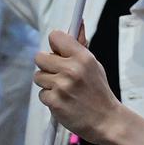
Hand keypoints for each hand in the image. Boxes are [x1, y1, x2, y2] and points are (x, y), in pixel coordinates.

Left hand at [33, 26, 121, 144]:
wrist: (106, 120)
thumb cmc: (99, 91)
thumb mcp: (94, 65)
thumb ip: (81, 46)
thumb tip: (79, 24)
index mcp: (82, 57)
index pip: (56, 37)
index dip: (55, 44)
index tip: (58, 51)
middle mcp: (71, 69)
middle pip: (40, 57)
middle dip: (47, 66)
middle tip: (59, 74)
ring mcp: (61, 86)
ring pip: (38, 76)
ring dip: (47, 83)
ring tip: (63, 89)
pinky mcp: (54, 101)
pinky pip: (41, 94)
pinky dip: (50, 98)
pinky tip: (63, 101)